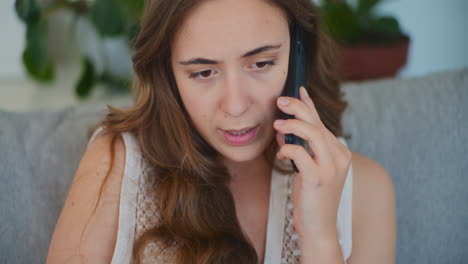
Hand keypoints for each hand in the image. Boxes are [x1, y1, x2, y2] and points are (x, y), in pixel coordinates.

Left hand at [273, 86, 351, 243]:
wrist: (319, 228)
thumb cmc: (312, 199)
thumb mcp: (307, 169)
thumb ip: (300, 148)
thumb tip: (284, 130)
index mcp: (339, 153)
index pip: (322, 123)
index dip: (309, 105)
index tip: (299, 90)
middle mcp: (339, 157)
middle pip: (318, 124)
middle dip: (299, 108)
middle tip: (281, 100)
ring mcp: (331, 168)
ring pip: (313, 134)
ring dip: (293, 125)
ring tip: (278, 123)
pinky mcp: (318, 178)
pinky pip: (301, 153)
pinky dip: (288, 149)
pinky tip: (281, 153)